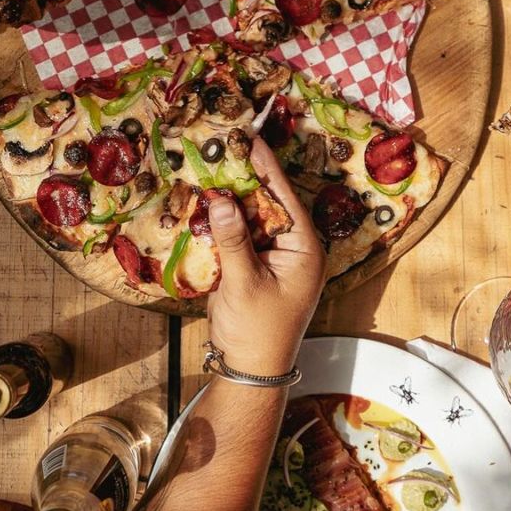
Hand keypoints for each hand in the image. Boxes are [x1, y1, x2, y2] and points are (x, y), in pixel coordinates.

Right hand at [207, 137, 324, 376]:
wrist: (250, 371)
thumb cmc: (257, 332)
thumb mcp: (245, 284)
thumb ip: (233, 241)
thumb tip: (222, 200)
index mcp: (304, 249)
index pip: (285, 198)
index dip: (267, 168)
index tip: (251, 139)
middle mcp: (293, 247)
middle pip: (269, 202)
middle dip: (246, 176)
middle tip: (226, 143)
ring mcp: (274, 256)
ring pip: (252, 215)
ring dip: (233, 195)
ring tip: (213, 162)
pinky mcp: (255, 264)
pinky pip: (241, 233)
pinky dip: (225, 219)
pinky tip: (207, 198)